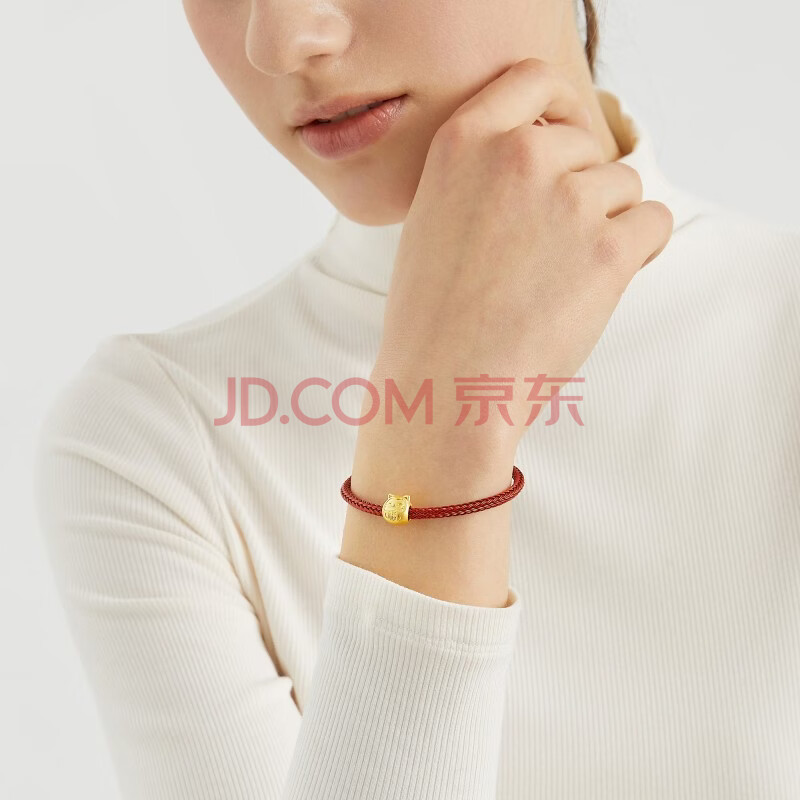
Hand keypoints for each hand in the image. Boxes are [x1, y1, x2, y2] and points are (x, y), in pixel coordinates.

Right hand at [373, 57, 672, 451]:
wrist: (446, 385)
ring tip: (561, 278)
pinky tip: (597, 284)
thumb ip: (482, 174)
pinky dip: (638, 250)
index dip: (558, 107)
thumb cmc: (433, 317)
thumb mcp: (432, 219)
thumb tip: (547, 162)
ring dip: (606, 224)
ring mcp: (566, 200)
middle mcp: (517, 156)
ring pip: (623, 185)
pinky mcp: (608, 249)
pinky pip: (654, 223)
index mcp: (463, 143)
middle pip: (586, 142)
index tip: (564, 136)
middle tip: (552, 246)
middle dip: (580, 185)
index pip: (533, 79)